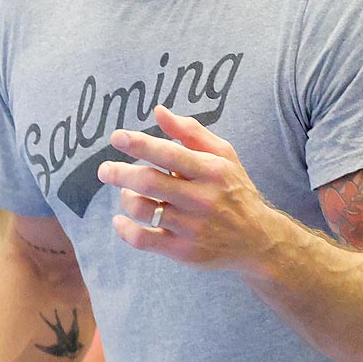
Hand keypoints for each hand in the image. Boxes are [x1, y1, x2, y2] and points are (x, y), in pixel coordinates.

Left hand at [96, 105, 279, 269]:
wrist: (258, 240)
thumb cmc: (234, 190)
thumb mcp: (222, 156)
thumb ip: (190, 132)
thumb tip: (158, 111)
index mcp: (211, 170)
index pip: (169, 154)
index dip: (139, 143)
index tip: (116, 137)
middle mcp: (202, 198)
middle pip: (149, 182)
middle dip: (120, 173)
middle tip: (104, 170)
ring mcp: (192, 227)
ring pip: (144, 209)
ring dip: (126, 198)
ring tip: (127, 193)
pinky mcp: (184, 251)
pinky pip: (143, 239)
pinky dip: (125, 229)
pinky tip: (120, 220)